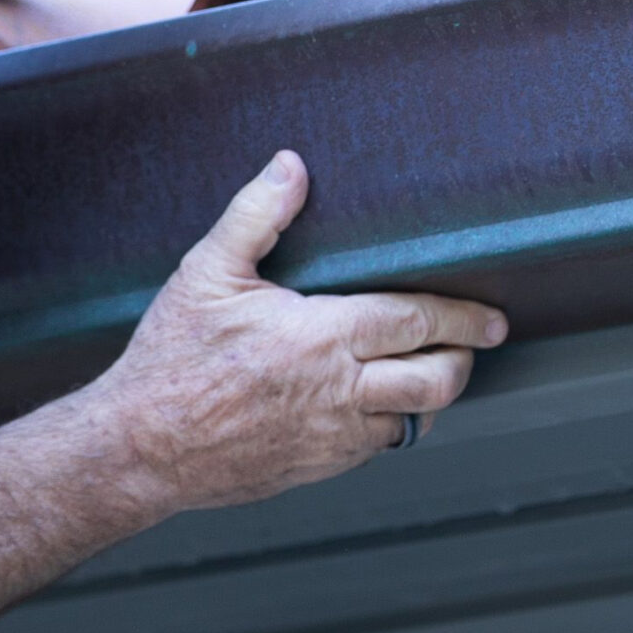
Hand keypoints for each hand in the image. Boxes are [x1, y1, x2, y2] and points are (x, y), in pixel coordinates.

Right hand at [92, 148, 506, 510]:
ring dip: (432, 397)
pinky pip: (376, 450)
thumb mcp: (206, 272)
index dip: (463, 316)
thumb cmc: (170, 356)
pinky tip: (378, 407)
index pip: (417, 322)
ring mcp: (331, 437)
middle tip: (472, 344)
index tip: (491, 316)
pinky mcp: (317, 467)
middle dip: (464, 359)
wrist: (141, 445)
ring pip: (414, 422)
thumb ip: (256, 215)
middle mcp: (339, 391)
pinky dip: (390, 426)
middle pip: (437, 380)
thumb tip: (291, 166)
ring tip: (431, 374)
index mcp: (321, 336)